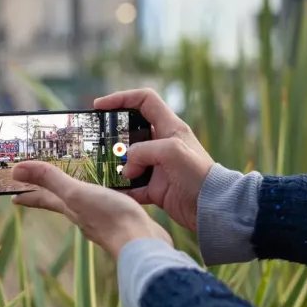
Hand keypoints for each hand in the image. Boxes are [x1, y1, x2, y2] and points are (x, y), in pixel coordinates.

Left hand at [11, 161, 171, 259]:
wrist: (143, 243)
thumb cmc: (110, 218)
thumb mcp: (77, 194)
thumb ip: (51, 180)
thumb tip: (16, 170)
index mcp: (72, 208)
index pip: (44, 200)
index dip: (29, 196)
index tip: (14, 197)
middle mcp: (85, 216)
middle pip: (64, 202)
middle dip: (54, 194)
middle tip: (46, 186)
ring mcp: (104, 220)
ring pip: (87, 204)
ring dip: (81, 195)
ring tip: (82, 187)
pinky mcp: (124, 219)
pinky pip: (110, 205)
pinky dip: (107, 198)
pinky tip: (116, 195)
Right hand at [94, 89, 213, 231]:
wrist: (212, 207)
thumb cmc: (198, 174)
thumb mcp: (171, 151)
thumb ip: (143, 151)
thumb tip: (126, 167)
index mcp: (170, 127)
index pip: (144, 101)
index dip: (121, 98)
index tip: (99, 106)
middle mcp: (162, 144)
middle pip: (130, 131)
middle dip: (112, 136)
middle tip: (94, 142)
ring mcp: (157, 167)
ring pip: (128, 160)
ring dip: (114, 165)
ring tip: (99, 169)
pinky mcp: (155, 188)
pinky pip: (131, 187)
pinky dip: (121, 189)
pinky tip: (110, 192)